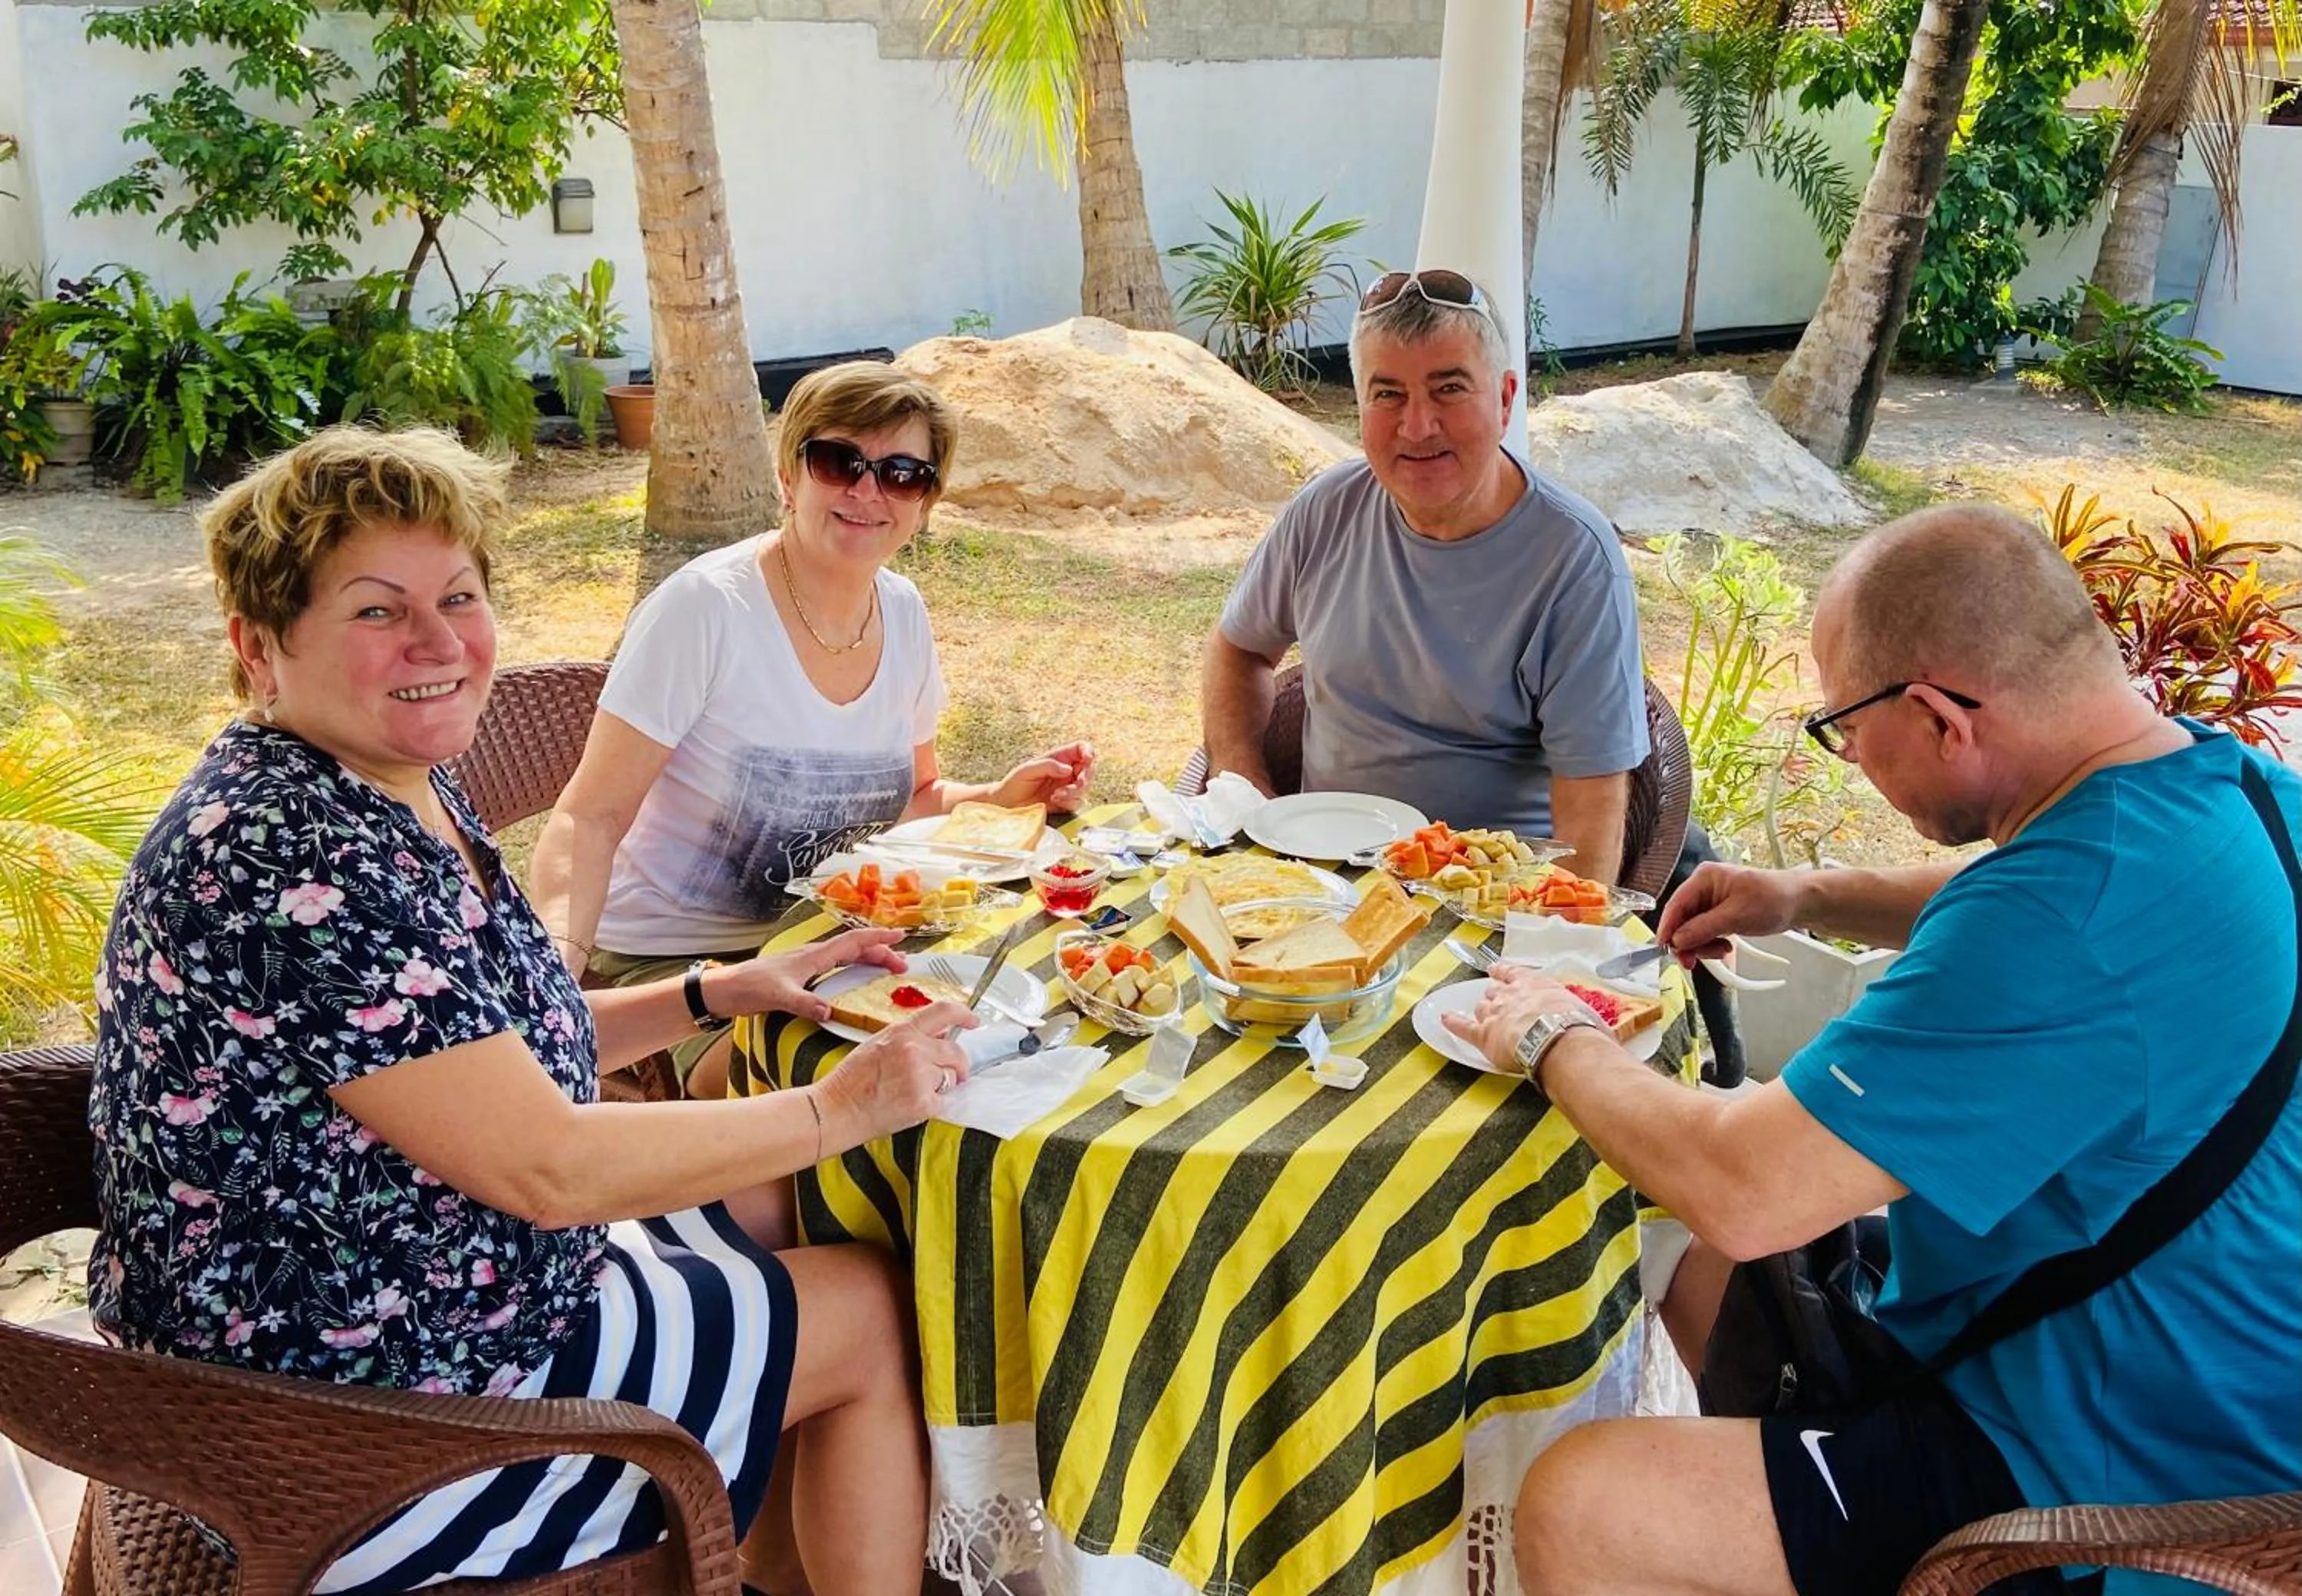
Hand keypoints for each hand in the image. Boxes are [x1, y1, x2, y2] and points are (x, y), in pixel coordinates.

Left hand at [717, 928, 906, 1023]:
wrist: (725, 989)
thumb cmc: (750, 987)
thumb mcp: (779, 997)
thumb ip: (805, 1004)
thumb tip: (829, 1013)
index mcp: (814, 956)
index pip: (853, 941)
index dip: (878, 937)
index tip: (901, 935)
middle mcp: (814, 956)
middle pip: (855, 948)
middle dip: (881, 951)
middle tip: (902, 965)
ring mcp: (808, 963)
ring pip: (847, 955)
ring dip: (869, 959)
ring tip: (888, 968)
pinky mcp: (802, 973)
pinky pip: (837, 965)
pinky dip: (854, 967)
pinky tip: (856, 977)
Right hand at [815, 1000, 976, 1142]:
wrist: (836, 1109)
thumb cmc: (851, 1081)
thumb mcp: (878, 1044)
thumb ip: (908, 1038)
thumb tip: (938, 1039)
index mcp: (901, 1031)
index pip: (943, 1012)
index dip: (964, 1015)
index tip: (974, 1021)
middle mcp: (914, 1049)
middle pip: (956, 1052)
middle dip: (958, 1065)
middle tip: (953, 1075)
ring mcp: (920, 1076)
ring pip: (951, 1077)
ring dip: (941, 1086)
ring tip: (914, 1092)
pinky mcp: (923, 1102)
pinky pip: (944, 1101)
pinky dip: (933, 1106)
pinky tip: (911, 1106)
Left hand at [989, 740, 1095, 814]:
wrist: (1007, 804)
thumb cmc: (1014, 783)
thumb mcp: (1028, 769)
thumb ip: (1048, 765)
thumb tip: (1069, 769)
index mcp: (1059, 757)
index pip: (1081, 748)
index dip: (1089, 751)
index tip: (1087, 759)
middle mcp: (1066, 771)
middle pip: (1089, 769)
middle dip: (1086, 777)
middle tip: (1078, 782)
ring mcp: (1067, 786)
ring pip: (1086, 787)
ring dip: (1075, 792)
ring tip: (1057, 794)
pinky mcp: (1066, 802)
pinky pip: (1078, 802)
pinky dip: (1070, 802)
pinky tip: (1055, 801)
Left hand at [1441, 964, 1606, 1075]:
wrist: (1559, 1039)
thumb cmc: (1578, 1027)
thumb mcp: (1585, 1014)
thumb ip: (1580, 1017)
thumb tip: (1596, 1033)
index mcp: (1535, 984)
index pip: (1514, 973)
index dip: (1504, 972)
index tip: (1498, 969)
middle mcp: (1512, 994)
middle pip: (1495, 992)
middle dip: (1494, 996)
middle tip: (1494, 999)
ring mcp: (1495, 1013)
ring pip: (1481, 1008)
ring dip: (1481, 1010)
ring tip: (1480, 1013)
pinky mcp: (1484, 1035)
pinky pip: (1463, 1027)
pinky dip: (1453, 1023)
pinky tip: (1445, 1020)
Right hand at [1654, 861, 1802, 965]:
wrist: (1800, 902)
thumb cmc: (1772, 900)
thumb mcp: (1736, 916)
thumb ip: (1703, 928)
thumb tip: (1676, 941)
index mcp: (1704, 878)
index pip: (1675, 904)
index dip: (1667, 928)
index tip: (1664, 949)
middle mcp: (1703, 888)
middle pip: (1682, 920)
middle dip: (1688, 942)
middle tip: (1694, 963)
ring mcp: (1711, 901)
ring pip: (1692, 929)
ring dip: (1703, 945)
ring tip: (1723, 951)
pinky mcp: (1719, 913)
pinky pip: (1705, 931)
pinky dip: (1712, 943)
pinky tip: (1726, 947)